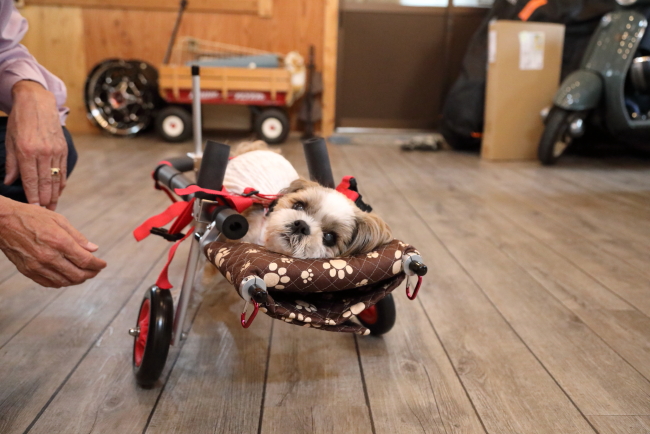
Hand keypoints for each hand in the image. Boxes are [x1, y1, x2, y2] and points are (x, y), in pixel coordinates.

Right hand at [0, 197, 106, 287]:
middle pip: (77, 274)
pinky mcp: (28, 271)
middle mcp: (49, 256)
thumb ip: (78, 237)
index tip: (103, 264)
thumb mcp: (59, 220)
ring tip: (84, 274)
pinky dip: (61, 283)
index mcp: (59, 242)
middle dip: (91, 274)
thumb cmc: (32, 217)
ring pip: (64, 282)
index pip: (85, 260)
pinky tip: (67, 277)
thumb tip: (94, 249)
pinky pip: (49, 283)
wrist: (3, 222)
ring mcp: (37, 266)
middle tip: (95, 270)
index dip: (98, 265)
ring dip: (77, 280)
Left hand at [4, 80, 67, 210]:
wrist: (37, 102)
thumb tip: (9, 182)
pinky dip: (61, 182)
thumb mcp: (10, 141)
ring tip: (52, 206)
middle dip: (45, 200)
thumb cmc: (20, 121)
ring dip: (55, 194)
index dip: (32, 197)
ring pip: (56, 179)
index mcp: (26, 151)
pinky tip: (58, 191)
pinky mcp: (63, 149)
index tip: (34, 209)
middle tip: (45, 214)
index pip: (30, 180)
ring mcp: (55, 151)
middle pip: (45, 183)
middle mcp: (43, 153)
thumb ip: (11, 164)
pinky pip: (62, 170)